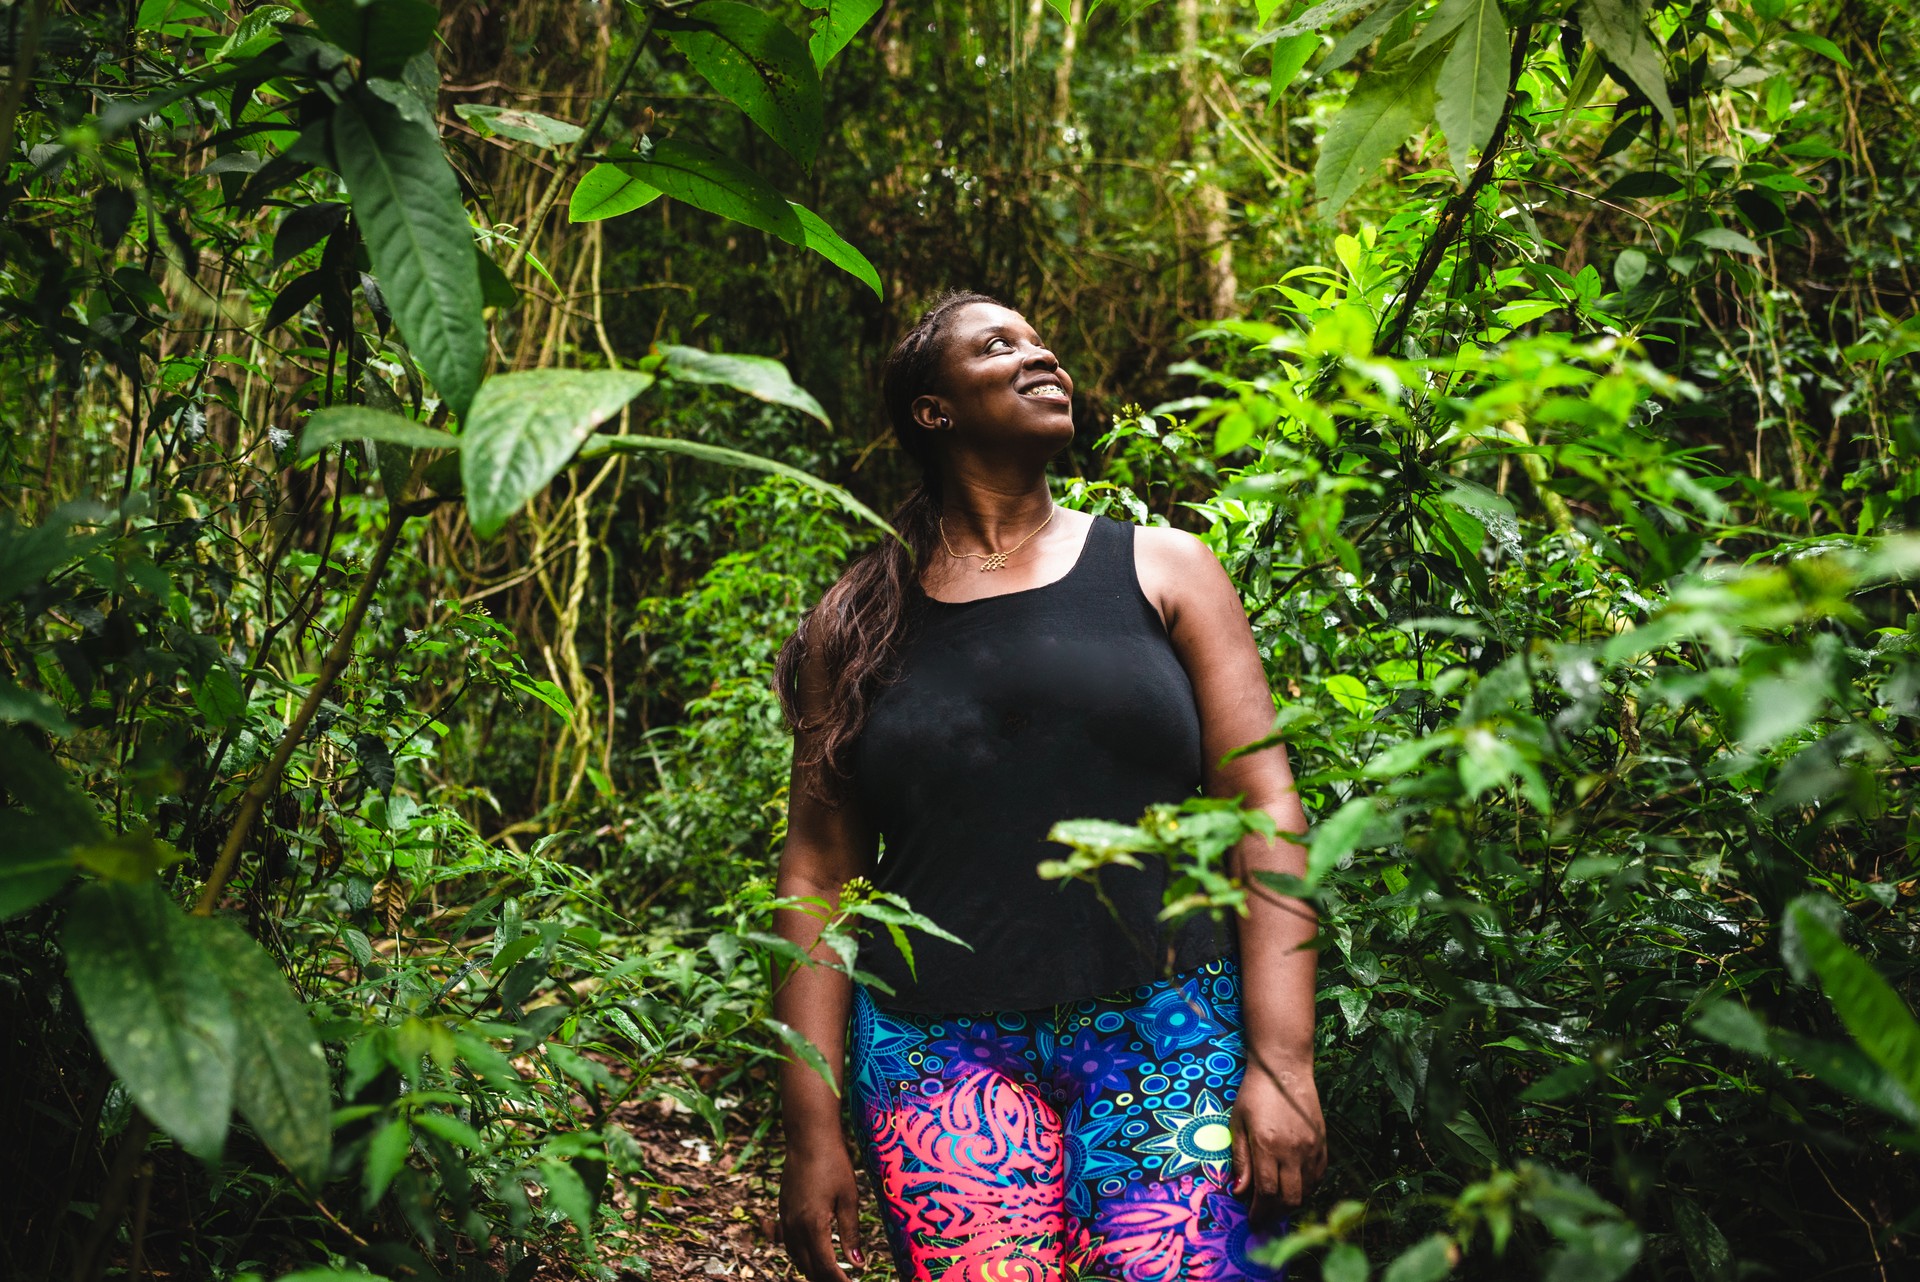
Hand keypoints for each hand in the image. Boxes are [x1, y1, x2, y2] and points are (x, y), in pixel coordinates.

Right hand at [777, 1138, 864, 1280]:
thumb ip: (851, 1233)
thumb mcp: (849, 1198)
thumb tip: (858, 1264)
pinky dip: (801, 1255)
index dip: (839, 1281)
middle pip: (808, 1267)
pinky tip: (812, 1254)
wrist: (808, 1137)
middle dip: (826, 1279)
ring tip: (830, 1274)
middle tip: (844, 1281)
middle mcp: (795, 1226)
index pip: (826, 1266)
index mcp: (813, 1225)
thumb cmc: (833, 1163)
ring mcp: (785, 1219)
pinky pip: (789, 1243)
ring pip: (796, 1257)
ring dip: (812, 1269)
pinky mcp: (782, 1211)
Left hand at [1229, 1056, 1326, 1223]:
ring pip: (1307, 1191)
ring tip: (1276, 1205)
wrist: (1285, 1068)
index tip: (1251, 1220)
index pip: (1266, 1192)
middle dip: (1274, 1214)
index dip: (1259, 1212)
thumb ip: (1240, 1159)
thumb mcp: (1238, 1123)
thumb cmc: (1255, 1093)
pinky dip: (1307, 1189)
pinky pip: (1318, 1177)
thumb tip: (1239, 1191)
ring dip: (1291, 1204)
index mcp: (1268, 1145)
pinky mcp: (1323, 1143)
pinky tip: (1294, 1188)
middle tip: (1263, 1218)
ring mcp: (1312, 1147)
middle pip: (1289, 1198)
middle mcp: (1293, 1150)